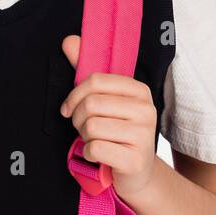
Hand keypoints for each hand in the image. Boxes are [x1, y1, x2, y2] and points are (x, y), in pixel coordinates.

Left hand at [58, 34, 158, 198]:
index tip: (69, 109)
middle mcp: (146, 109)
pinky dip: (88, 154)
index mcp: (139, 90)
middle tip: (82, 129)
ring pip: (91, 126)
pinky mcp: (136, 160)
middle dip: (77, 119)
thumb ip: (86, 70)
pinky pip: (95, 148)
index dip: (74, 95)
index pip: (95, 80)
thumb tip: (69, 40)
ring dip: (84, 137)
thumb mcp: (103, 101)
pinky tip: (99, 156)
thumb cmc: (116, 133)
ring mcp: (144, 135)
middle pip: (91, 104)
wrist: (136, 174)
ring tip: (94, 141)